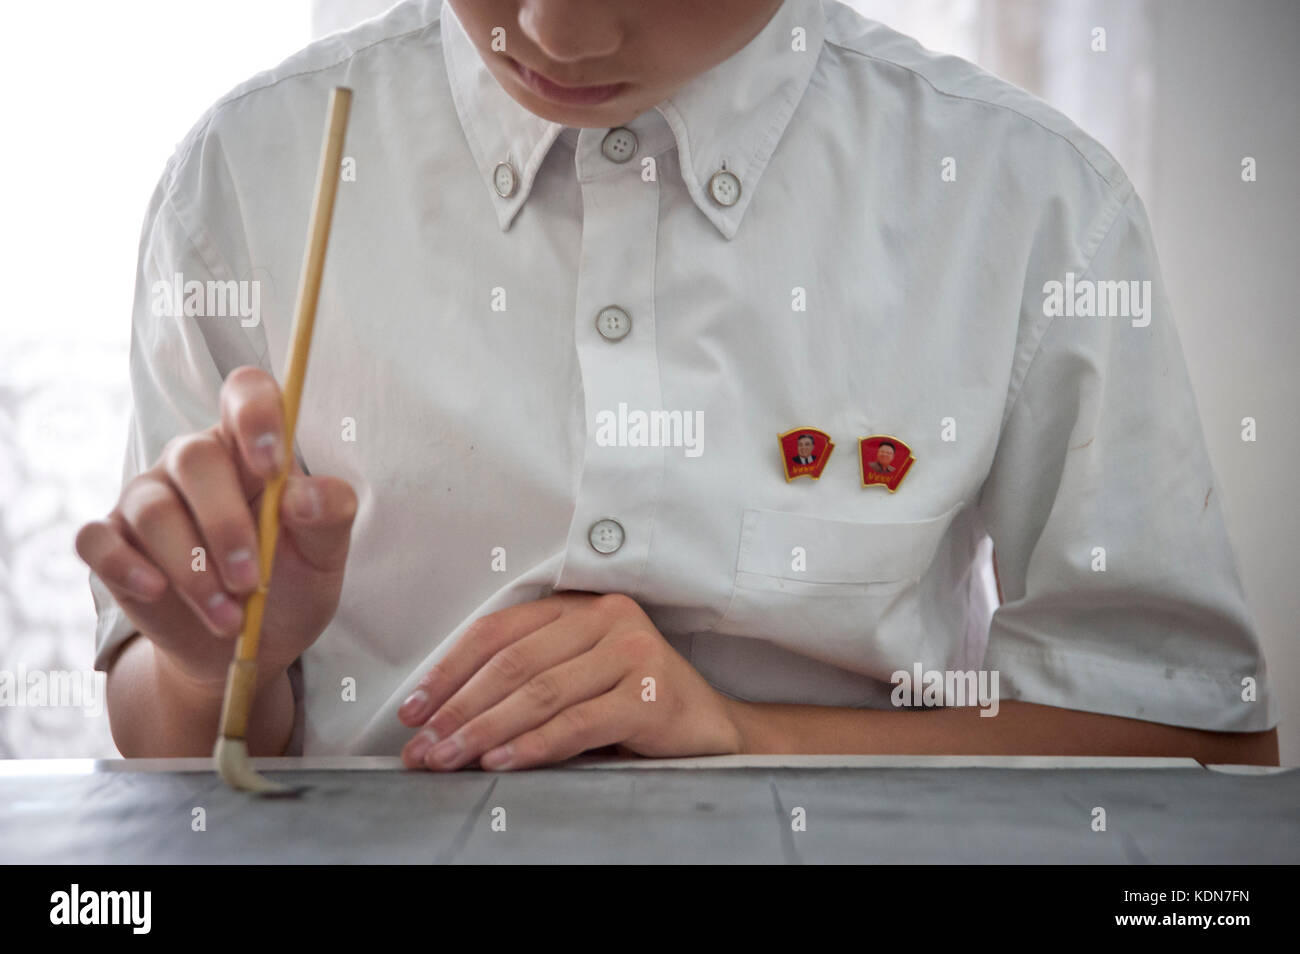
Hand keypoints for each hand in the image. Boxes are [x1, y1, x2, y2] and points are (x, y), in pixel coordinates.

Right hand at [75, 365, 357, 693]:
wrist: (249, 645)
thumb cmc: (291, 582)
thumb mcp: (326, 553)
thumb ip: (330, 514)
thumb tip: (301, 496)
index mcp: (250, 449)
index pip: (246, 394)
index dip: (256, 415)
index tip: (273, 465)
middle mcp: (193, 464)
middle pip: (195, 458)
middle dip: (225, 524)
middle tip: (251, 579)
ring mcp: (147, 499)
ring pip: (153, 510)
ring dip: (191, 568)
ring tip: (227, 615)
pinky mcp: (113, 542)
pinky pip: (96, 539)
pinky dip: (124, 566)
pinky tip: (157, 591)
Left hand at [398, 592, 744, 770]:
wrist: (712, 731)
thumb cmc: (633, 708)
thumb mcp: (577, 682)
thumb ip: (527, 684)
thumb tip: (444, 720)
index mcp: (580, 606)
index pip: (499, 631)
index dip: (449, 670)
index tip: (413, 709)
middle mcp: (608, 618)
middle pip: (513, 663)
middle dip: (458, 708)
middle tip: (423, 747)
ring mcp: (633, 651)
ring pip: (540, 692)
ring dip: (485, 730)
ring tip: (449, 759)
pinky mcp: (651, 693)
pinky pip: (577, 722)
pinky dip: (533, 745)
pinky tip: (501, 763)